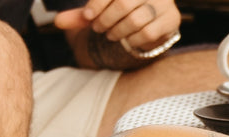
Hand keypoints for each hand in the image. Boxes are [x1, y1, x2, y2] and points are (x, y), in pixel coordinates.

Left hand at [53, 0, 181, 49]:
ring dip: (118, 31)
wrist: (153, 17)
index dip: (97, 4)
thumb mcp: (101, 10)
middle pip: (123, 3)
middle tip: (99, 29)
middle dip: (106, 19)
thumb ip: (82, 15)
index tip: (89, 17)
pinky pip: (148, 33)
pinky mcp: (171, 19)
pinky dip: (133, 40)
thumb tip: (57, 22)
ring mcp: (164, 2)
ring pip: (135, 19)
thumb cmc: (123, 10)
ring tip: (110, 34)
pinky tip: (127, 40)